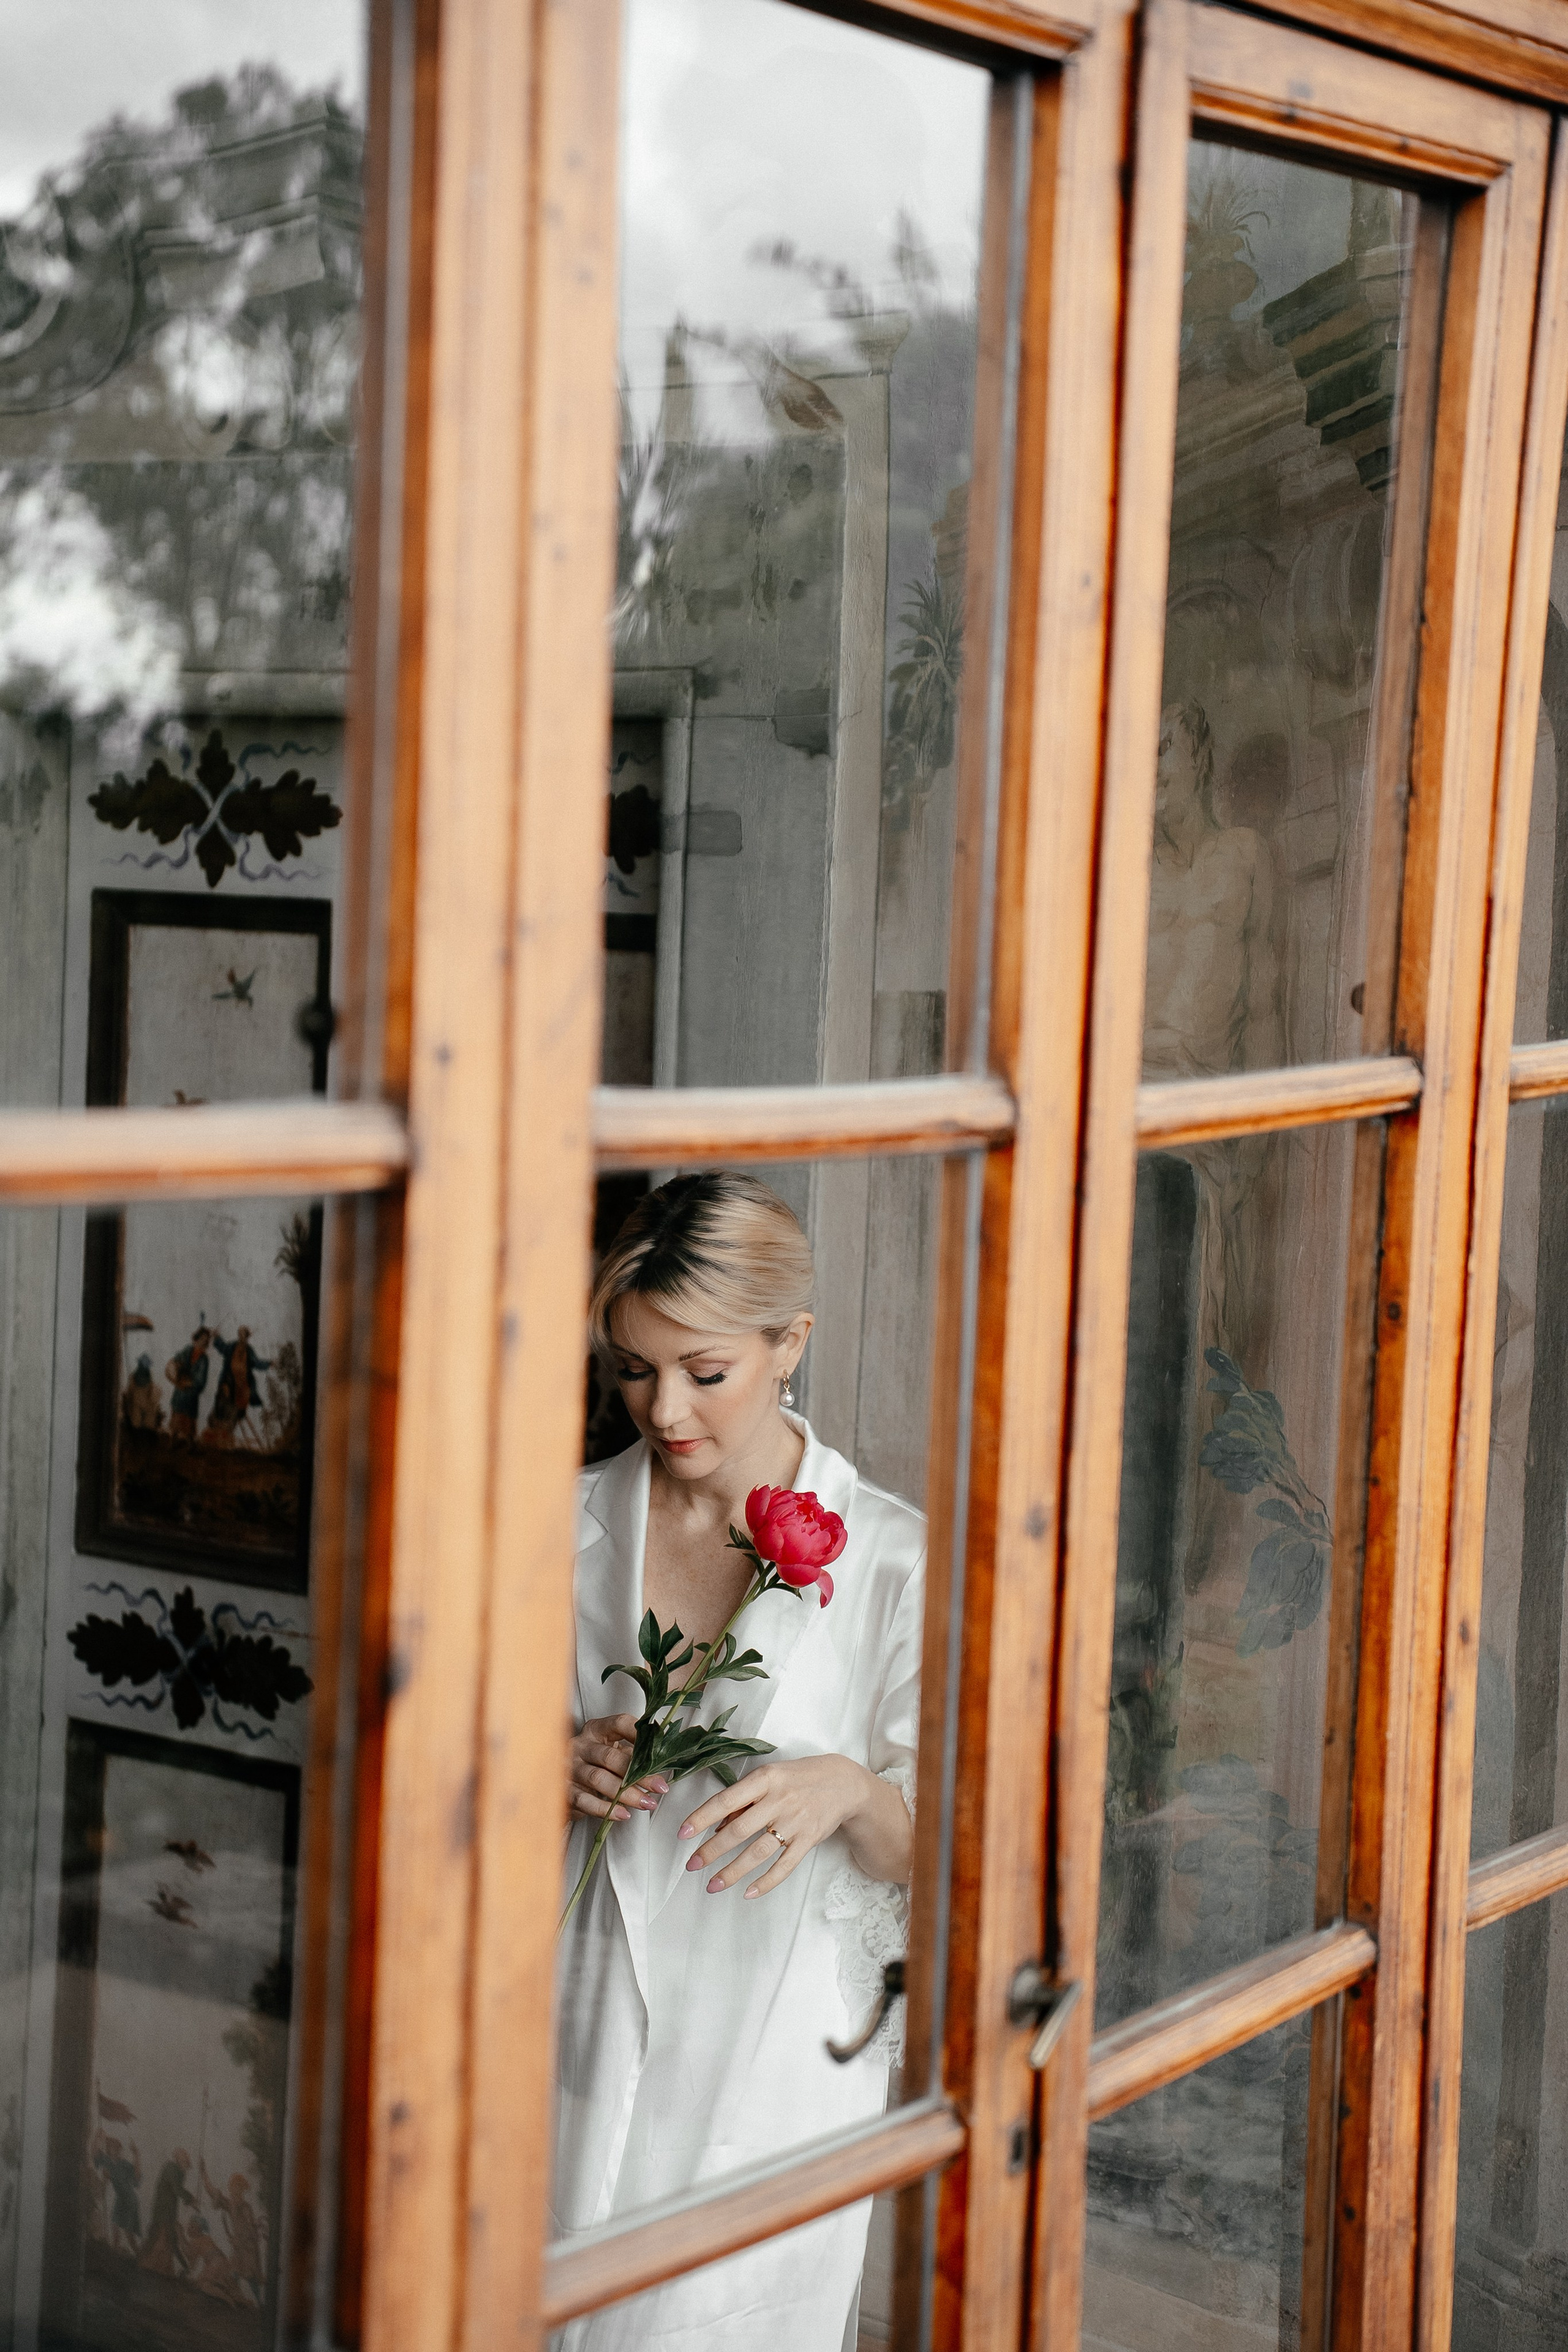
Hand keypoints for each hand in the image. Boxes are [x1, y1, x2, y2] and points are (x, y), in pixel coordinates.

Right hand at [568, 1714, 668, 1823]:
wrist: (565, 1785)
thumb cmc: (596, 1765)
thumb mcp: (613, 1753)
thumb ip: (633, 1755)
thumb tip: (663, 1762)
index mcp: (596, 1729)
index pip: (619, 1723)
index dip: (639, 1733)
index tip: (659, 1748)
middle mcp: (581, 1745)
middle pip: (610, 1756)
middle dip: (638, 1774)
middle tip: (660, 1787)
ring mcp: (570, 1767)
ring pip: (599, 1779)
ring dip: (626, 1794)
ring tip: (647, 1803)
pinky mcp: (564, 1790)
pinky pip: (585, 1800)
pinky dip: (605, 1809)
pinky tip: (623, 1814)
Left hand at [677, 1754, 908, 1897]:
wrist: (844, 1783)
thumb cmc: (799, 1777)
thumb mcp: (770, 1776)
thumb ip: (744, 1799)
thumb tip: (716, 1826)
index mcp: (765, 1779)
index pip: (726, 1800)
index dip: (702, 1817)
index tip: (683, 1833)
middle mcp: (779, 1800)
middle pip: (739, 1830)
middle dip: (711, 1851)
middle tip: (692, 1865)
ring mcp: (795, 1822)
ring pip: (758, 1852)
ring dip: (733, 1872)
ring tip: (713, 1885)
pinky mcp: (808, 1841)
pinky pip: (784, 1866)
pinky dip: (766, 1882)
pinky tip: (748, 1893)